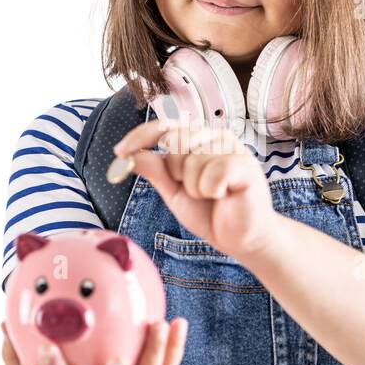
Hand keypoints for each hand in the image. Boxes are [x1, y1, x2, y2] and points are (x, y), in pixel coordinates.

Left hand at [112, 118, 280, 259]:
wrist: (240, 238)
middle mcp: (214, 137)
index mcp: (197, 139)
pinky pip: (212, 175)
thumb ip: (155, 170)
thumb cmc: (210, 212)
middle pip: (174, 144)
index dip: (139, 136)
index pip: (164, 127)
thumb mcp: (173, 192)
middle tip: (197, 192)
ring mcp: (232, 147)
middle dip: (177, 176)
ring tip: (214, 196)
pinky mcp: (245, 163)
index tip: (119, 151)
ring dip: (197, 189)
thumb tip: (128, 154)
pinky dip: (212, 192)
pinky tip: (226, 196)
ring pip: (191, 163)